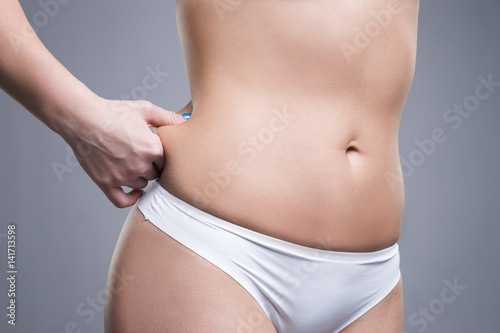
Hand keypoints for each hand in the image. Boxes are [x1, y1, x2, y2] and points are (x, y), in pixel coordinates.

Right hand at [61, 97, 185, 207]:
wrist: (82, 118)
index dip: (162, 155)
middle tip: (143, 155)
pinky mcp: (106, 183)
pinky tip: (134, 190)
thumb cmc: (113, 112)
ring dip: (140, 177)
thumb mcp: (145, 109)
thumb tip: (184, 122)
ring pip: (141, 184)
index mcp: (153, 149)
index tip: (156, 149)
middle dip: (152, 165)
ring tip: (133, 163)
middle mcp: (140, 166)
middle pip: (156, 174)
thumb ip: (168, 117)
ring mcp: (123, 176)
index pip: (168, 161)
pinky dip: (131, 198)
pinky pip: (123, 201)